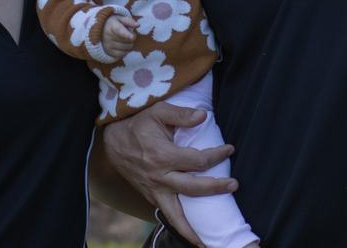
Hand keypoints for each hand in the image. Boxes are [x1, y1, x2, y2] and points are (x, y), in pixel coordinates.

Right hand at [102, 14, 136, 57]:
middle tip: (129, 34)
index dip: (127, 34)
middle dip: (132, 37)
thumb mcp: (120, 19)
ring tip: (126, 40)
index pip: (119, 31)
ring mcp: (108, 45)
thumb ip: (129, 21)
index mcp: (112, 26)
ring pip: (126, 48)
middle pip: (127, 41)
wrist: (101, 30)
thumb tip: (137, 25)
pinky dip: (125, 51)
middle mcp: (108, 36)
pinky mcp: (109, 52)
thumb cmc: (113, 24)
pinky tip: (124, 46)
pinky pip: (122, 54)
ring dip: (130, 44)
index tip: (132, 37)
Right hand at [102, 102, 235, 246]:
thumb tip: (203, 116)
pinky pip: (166, 214)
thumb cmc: (138, 124)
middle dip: (216, 188)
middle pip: (193, 189)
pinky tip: (192, 233)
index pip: (198, 161)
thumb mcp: (158, 111)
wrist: (112, 141)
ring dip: (192, 229)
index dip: (217, 156)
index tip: (229, 150)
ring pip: (176, 215)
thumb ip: (181, 114)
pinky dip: (179, 225)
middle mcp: (159, 177)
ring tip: (209, 242)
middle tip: (234, 185)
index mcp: (163, 155)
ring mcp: (154, 190)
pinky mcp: (150, 196)